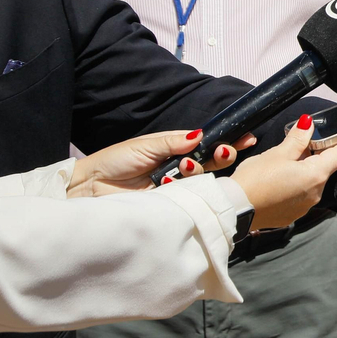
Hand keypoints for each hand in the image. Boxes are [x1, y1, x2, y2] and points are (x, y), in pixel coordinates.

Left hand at [68, 129, 254, 197]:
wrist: (90, 188)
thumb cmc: (115, 161)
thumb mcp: (146, 145)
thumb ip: (175, 141)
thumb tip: (201, 134)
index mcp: (176, 150)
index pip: (208, 144)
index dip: (227, 141)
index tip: (245, 137)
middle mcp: (180, 168)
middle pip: (212, 162)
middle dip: (223, 155)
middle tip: (224, 151)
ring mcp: (176, 187)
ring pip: (202, 179)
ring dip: (199, 170)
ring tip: (185, 166)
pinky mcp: (170, 204)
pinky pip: (188, 197)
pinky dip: (186, 189)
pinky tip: (175, 183)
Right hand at [228, 115, 336, 229]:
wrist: (234, 210)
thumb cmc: (254, 182)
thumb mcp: (278, 153)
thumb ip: (298, 138)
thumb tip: (308, 124)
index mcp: (316, 175)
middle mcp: (315, 193)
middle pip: (325, 167)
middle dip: (318, 153)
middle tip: (306, 140)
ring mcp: (305, 206)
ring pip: (312, 181)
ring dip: (306, 169)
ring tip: (287, 159)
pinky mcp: (292, 214)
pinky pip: (301, 194)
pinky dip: (297, 183)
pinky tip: (281, 178)